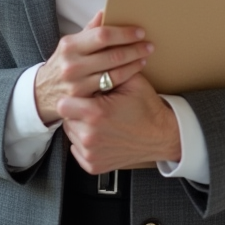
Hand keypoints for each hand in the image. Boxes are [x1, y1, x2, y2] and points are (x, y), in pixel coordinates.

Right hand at [34, 11, 152, 123]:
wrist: (44, 92)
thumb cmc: (63, 63)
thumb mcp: (71, 45)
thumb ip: (89, 30)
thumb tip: (105, 12)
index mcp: (70, 45)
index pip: (102, 35)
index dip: (123, 33)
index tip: (139, 31)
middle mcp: (72, 64)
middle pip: (112, 55)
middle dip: (134, 48)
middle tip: (149, 45)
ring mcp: (77, 84)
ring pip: (114, 72)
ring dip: (134, 63)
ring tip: (144, 56)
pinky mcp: (84, 99)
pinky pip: (111, 86)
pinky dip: (126, 76)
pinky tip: (135, 70)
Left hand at [58, 74, 181, 174]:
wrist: (161, 136)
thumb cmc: (147, 109)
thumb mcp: (131, 81)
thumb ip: (108, 70)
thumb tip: (90, 59)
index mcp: (95, 114)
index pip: (63, 104)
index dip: (72, 98)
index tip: (82, 97)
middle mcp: (90, 136)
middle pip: (66, 118)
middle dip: (77, 111)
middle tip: (94, 108)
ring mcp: (91, 153)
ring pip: (71, 133)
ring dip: (80, 126)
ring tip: (100, 121)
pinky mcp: (93, 165)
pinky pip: (77, 149)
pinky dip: (85, 143)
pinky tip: (101, 135)